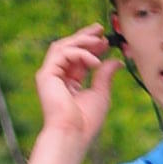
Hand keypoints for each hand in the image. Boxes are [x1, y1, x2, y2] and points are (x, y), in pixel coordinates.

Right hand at [34, 25, 121, 148]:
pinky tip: (95, 61)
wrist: (73, 134)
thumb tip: (116, 61)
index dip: (91, 47)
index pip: (78, 58)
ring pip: (63, 47)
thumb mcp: (101, 93)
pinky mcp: (46, 74)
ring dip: (82, 41)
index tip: (105, 40)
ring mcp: (49, 75)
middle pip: (68, 48)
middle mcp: (57, 77)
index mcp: (69, 82)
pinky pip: (63, 53)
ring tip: (100, 41)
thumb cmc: (86, 121)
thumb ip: (105, 75)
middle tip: (100, 30)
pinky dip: (80, 54)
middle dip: (85, 37)